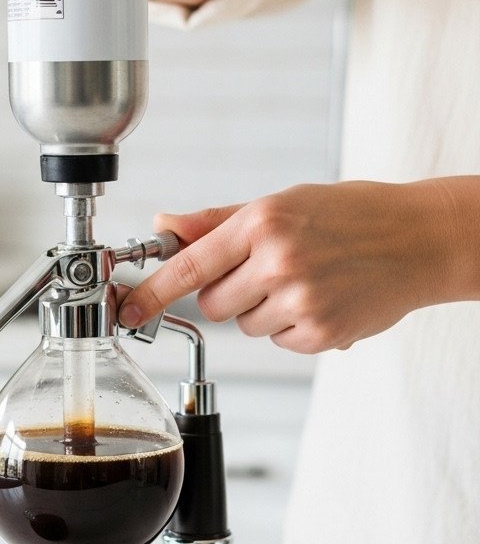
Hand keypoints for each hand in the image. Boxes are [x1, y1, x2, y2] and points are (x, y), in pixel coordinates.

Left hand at [118, 180, 457, 353]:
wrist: (417, 241)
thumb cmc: (351, 215)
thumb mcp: (282, 203)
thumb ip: (218, 222)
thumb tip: (165, 226)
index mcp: (262, 223)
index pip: (189, 264)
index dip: (150, 291)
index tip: (125, 310)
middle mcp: (277, 262)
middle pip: (213, 303)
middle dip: (229, 292)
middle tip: (266, 270)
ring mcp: (300, 301)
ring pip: (246, 325)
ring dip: (264, 310)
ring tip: (305, 281)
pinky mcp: (320, 333)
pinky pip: (279, 340)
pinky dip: (293, 327)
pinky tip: (321, 300)